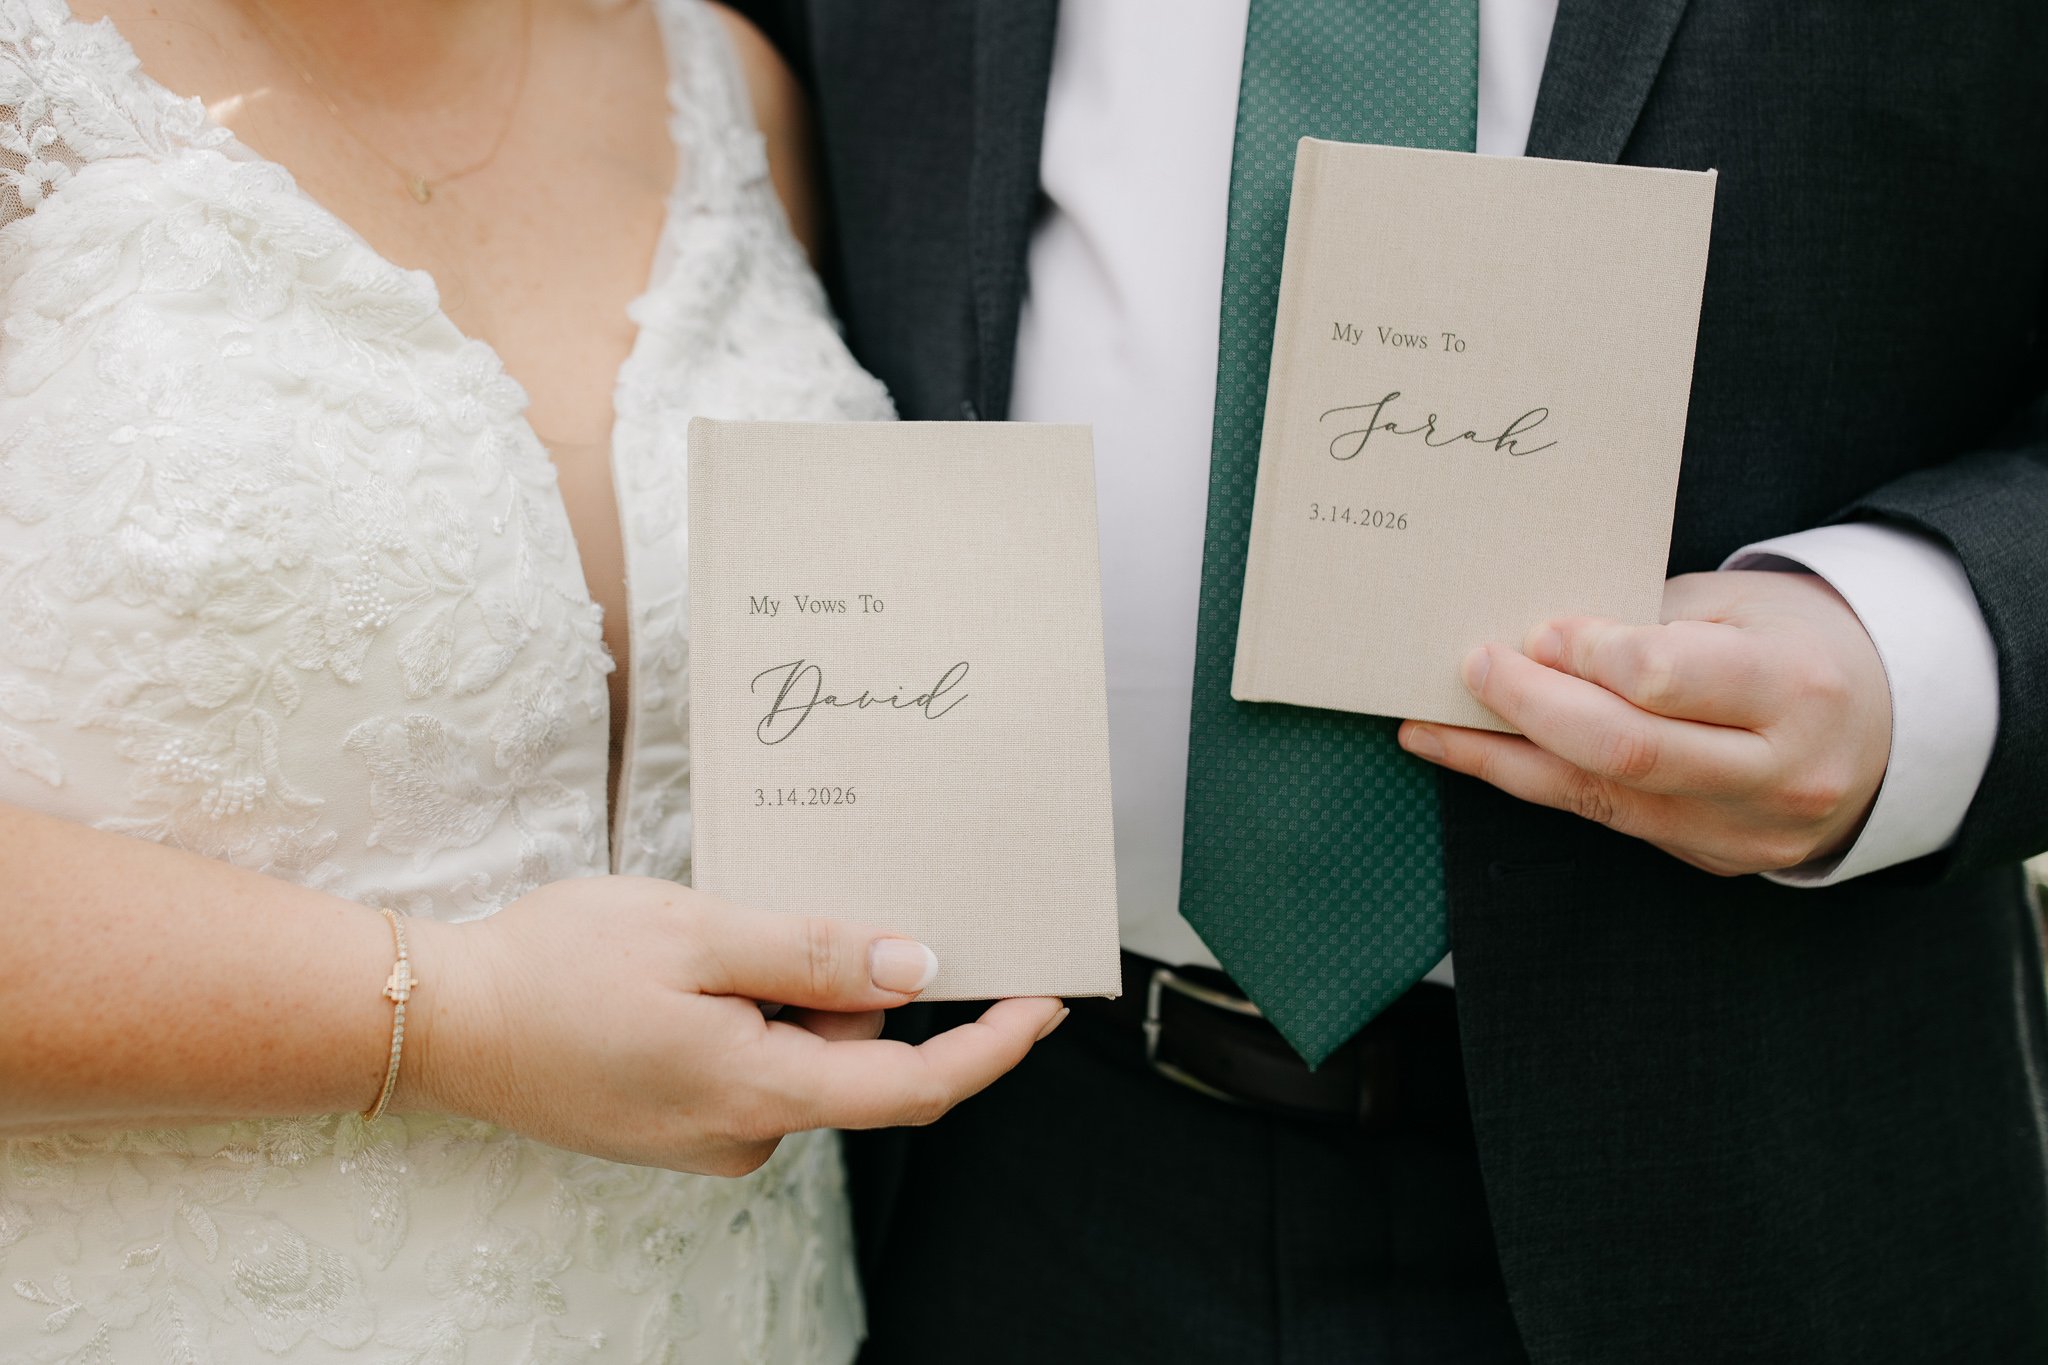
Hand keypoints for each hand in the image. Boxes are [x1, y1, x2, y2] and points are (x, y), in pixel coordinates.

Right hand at [402, 877, 1063, 1175]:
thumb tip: (919, 969)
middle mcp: (745, 1134)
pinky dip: (747, 1010)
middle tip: (776, 909)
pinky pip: (753, 1060)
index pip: (916, 1088)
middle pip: (853, 1057)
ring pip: (800, 1053)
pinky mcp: (679, 1120)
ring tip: (704, 937)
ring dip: (783, 989)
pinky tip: (683, 971)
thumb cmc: (556, 968)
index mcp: (760, 1093)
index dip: (991, 1047)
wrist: (440, 1020)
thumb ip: (817, 954)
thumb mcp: (698, 933)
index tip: (1046, 1005)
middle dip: (843, 981)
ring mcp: (708, 1134)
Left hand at [1397, 570, 1891, 876]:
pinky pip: (1610, 820)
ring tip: (1431, 726)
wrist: (1886, 732)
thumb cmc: (1802, 645)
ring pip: (1602, 798)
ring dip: (1503, 760)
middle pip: (1626, 750)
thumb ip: (1652, 620)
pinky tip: (1482, 756)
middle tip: (1470, 667)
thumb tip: (1538, 636)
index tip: (1536, 631)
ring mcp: (1746, 830)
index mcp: (1796, 688)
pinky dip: (1539, 784)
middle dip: (1531, 708)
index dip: (1588, 655)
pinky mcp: (1714, 859)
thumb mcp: (1747, 606)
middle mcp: (1777, 771)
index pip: (1666, 679)